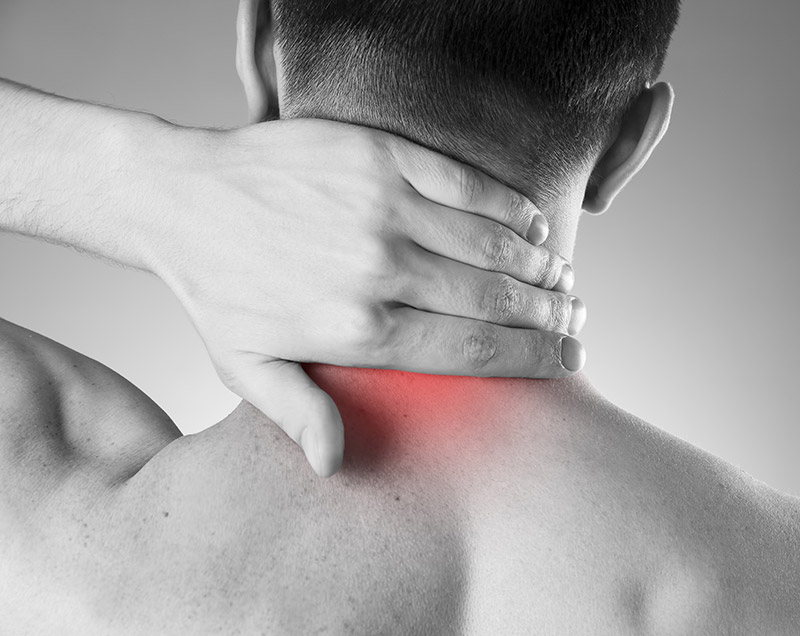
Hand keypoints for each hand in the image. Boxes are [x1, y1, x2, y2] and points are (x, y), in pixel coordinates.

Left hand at [138, 118, 585, 475]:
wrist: (181, 197)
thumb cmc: (219, 288)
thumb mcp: (245, 367)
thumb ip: (299, 413)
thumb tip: (334, 465)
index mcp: (357, 329)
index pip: (474, 349)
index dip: (534, 357)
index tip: (570, 359)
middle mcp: (379, 268)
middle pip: (496, 298)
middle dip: (552, 314)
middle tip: (579, 319)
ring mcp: (381, 205)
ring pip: (492, 242)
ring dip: (541, 264)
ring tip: (564, 279)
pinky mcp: (379, 154)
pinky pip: (467, 183)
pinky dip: (511, 206)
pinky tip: (532, 223)